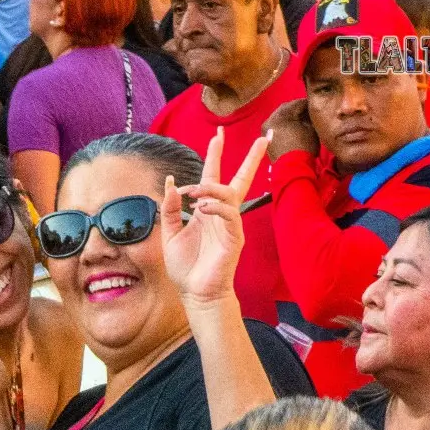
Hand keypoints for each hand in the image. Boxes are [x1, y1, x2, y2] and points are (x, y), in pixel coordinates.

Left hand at [163, 127, 268, 310]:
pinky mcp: (235, 238)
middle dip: (250, 158)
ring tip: (192, 193)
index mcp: (207, 212)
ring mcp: (230, 226)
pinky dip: (215, 206)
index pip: (213, 178)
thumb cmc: (186, 268)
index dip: (215, 156)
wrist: (195, 294)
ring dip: (210, 188)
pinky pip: (230, 214)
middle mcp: (221, 215)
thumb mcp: (169, 235)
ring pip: (229, 194)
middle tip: (260, 137)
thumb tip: (171, 183)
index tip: (217, 135)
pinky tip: (200, 209)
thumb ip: (169, 210)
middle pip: (239, 180)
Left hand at [261, 99, 317, 160]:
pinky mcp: (266, 139)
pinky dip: (285, 127)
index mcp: (280, 113)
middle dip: (297, 111)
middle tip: (309, 113)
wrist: (291, 169)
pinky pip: (277, 128)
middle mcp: (270, 119)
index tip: (315, 106)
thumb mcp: (311, 128)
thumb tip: (308, 112)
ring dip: (290, 119)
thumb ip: (309, 116)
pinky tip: (294, 130)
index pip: (297, 103)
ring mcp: (266, 130)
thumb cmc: (303, 146)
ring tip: (302, 122)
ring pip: (280, 119)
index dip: (308, 104)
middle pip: (286, 110)